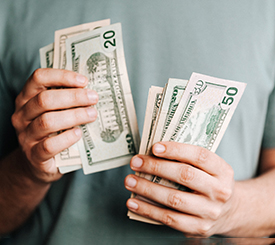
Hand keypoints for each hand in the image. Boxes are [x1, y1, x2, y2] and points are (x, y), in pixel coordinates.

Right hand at [11, 68, 97, 182]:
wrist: (36, 162)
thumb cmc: (51, 132)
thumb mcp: (54, 112)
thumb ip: (66, 101)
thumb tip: (91, 91)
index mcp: (26, 99)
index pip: (39, 78)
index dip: (62, 76)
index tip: (84, 81)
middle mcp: (22, 115)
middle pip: (44, 100)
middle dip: (73, 97)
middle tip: (93, 98)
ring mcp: (26, 136)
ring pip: (47, 122)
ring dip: (74, 116)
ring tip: (92, 114)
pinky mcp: (33, 155)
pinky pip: (49, 145)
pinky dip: (66, 138)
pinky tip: (78, 134)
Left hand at [125, 142, 234, 236]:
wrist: (230, 212)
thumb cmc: (210, 183)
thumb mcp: (209, 169)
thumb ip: (188, 160)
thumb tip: (153, 153)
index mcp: (223, 170)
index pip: (199, 156)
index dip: (176, 150)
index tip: (154, 147)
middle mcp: (220, 191)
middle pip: (185, 175)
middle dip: (156, 167)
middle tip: (136, 162)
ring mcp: (210, 212)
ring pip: (174, 199)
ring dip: (147, 189)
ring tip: (130, 181)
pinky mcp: (199, 228)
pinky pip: (169, 219)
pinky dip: (148, 210)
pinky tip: (134, 202)